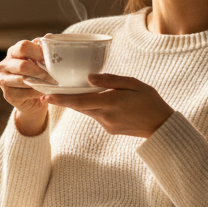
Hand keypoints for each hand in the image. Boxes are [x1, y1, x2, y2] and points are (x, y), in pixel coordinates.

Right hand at [0, 37, 53, 135]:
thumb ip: (43, 47)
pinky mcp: (8, 94)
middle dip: (40, 72)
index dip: (38, 52)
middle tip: (54, 76)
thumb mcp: (41, 59)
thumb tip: (49, 37)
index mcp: (13, 52)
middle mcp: (5, 65)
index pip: (23, 46)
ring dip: (40, 83)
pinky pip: (25, 93)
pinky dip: (37, 92)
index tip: (49, 60)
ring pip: (23, 80)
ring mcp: (3, 80)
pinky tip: (43, 92)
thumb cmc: (38, 73)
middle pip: (22, 66)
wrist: (34, 97)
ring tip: (51, 84)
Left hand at [43, 73, 173, 138]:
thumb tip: (89, 77)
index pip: (80, 101)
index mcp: (111, 103)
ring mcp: (106, 124)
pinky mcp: (109, 128)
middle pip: (78, 106)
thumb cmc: (150, 101)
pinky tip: (93, 99)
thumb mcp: (134, 84)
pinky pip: (95, 115)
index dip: (62, 99)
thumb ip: (111, 80)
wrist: (161, 126)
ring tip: (62, 93)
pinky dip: (90, 106)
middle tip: (45, 94)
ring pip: (86, 110)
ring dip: (76, 102)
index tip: (47, 96)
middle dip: (62, 100)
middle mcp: (105, 116)